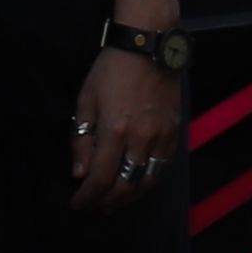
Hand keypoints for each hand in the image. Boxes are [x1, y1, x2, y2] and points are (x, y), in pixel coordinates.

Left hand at [69, 41, 182, 212]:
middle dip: (105, 201)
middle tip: (92, 207)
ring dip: (128, 198)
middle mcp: (140, 140)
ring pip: (146, 182)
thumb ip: (82, 139)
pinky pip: (162, 168)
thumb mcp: (86, 100)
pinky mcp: (174, 133)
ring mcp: (161, 138)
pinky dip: (147, 182)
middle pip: (124, 186)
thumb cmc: (111, 70)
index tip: (77, 203)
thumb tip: (80, 174)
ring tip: (113, 203)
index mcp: (115, 131)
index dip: (87, 196)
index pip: (100, 178)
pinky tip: (135, 185)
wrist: (149, 46)